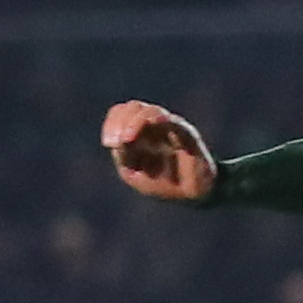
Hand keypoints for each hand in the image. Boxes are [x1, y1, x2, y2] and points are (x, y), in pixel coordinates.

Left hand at [102, 100, 217, 202]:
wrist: (192, 195)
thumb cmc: (163, 184)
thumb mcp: (134, 174)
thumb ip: (123, 157)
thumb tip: (118, 141)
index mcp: (139, 132)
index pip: (121, 113)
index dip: (112, 124)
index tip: (109, 143)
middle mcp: (154, 126)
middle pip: (133, 107)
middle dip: (120, 122)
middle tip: (117, 142)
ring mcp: (171, 128)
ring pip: (150, 111)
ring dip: (135, 122)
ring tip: (127, 139)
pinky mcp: (187, 134)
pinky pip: (172, 121)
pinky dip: (159, 119)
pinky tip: (152, 123)